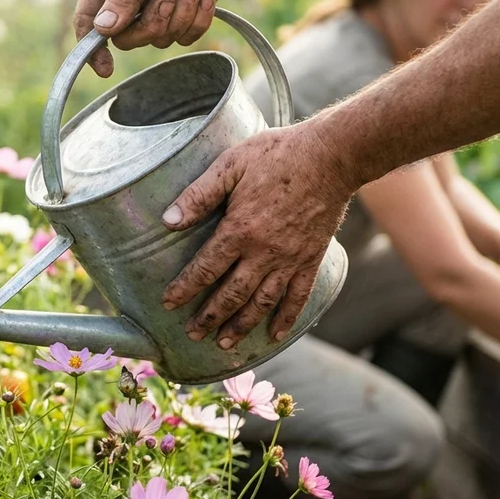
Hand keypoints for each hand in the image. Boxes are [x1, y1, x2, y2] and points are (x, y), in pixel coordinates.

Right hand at [73, 0, 252, 76]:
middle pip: (125, 37)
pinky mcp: (181, 16)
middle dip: (152, 25)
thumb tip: (103, 29)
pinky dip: (197, 20)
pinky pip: (183, 38)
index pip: (87, 17)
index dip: (91, 46)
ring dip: (180, 16)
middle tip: (168, 2)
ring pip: (158, 39)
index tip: (105, 67)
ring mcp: (154, 7)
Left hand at [160, 123, 355, 348]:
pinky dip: (286, 318)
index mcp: (240, 230)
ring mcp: (289, 259)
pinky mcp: (311, 259)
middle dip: (209, 317)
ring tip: (224, 344)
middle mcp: (264, 252)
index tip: (169, 303)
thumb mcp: (231, 164)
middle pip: (231, 294)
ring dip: (241, 326)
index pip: (205, 268)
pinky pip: (298, 296)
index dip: (185, 289)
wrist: (332, 156)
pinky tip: (274, 335)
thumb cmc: (278, 155)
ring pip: (262, 302)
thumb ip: (199, 195)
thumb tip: (167, 220)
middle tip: (193, 334)